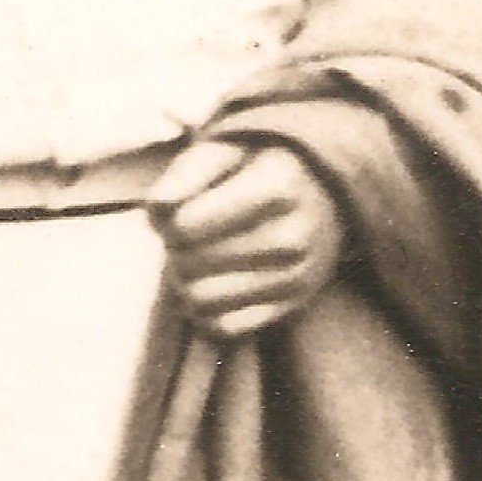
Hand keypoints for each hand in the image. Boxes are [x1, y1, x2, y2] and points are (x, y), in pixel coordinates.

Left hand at [148, 133, 345, 337]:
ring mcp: (297, 276)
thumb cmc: (258, 171)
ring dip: (186, 284)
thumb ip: (186, 173)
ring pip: (201, 300)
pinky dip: (207, 311)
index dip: (167, 221)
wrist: (323, 197)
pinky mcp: (293, 306)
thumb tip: (158, 208)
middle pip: (190, 264)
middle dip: (176, 251)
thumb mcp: (224, 152)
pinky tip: (214, 285)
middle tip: (188, 238)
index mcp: (277, 187)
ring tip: (199, 263)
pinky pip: (224, 328)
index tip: (178, 212)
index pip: (185, 226)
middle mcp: (293, 236)